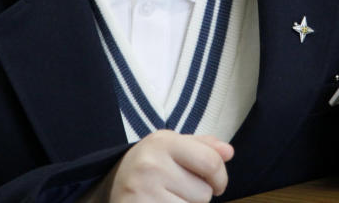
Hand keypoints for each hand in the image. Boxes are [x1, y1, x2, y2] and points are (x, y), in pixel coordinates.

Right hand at [104, 130, 233, 201]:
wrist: (110, 189)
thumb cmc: (150, 169)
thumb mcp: (172, 149)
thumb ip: (202, 147)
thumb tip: (228, 152)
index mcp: (162, 142)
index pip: (211, 162)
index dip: (220, 177)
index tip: (216, 184)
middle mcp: (151, 164)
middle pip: (204, 192)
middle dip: (198, 196)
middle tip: (176, 190)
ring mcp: (143, 191)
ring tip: (165, 199)